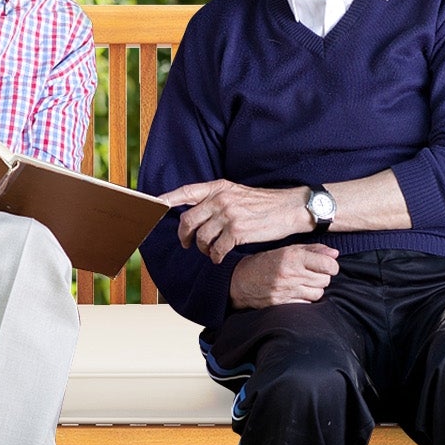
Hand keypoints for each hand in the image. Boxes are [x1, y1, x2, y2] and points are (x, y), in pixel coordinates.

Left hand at [160, 179, 309, 261]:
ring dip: (203, 249)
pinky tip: (219, 257)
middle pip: (188, 220)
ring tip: (210, 251)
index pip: (187, 192)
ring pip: (201, 238)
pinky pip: (216, 249)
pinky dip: (215, 257)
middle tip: (188, 244)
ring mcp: (229, 215)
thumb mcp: (238, 193)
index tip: (154, 204)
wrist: (290, 208)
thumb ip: (217, 199)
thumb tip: (196, 213)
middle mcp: (221, 199)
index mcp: (219, 187)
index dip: (168, 199)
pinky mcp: (238, 231)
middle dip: (184, 236)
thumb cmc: (264, 203)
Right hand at [228, 245, 340, 307]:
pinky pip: (306, 304)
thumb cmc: (267, 263)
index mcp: (293, 257)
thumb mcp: (288, 250)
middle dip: (322, 277)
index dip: (332, 266)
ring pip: (318, 293)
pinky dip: (305, 299)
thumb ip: (314, 250)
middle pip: (325, 280)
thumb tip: (335, 254)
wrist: (241, 280)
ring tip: (303, 284)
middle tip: (311, 275)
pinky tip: (297, 293)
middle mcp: (291, 273)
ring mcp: (286, 290)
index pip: (328, 265)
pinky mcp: (282, 304)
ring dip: (314, 289)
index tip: (327, 266)